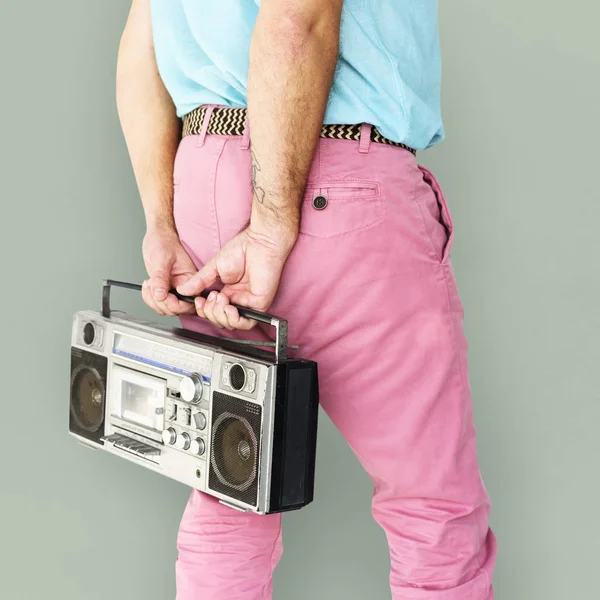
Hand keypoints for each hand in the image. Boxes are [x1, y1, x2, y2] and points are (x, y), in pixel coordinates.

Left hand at [141, 225, 197, 315]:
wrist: (158, 236)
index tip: (164, 296)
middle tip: (153, 290)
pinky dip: (150, 298)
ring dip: (153, 301)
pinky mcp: (166, 289)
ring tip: (149, 286)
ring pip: (167, 308)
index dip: (176, 304)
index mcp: (190, 279)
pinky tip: (147, 287)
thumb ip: (161, 278)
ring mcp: (175, 288)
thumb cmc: (164, 242)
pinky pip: (159, 302)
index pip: (189, 301)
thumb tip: (160, 295)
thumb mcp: (161, 259)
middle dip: (162, 303)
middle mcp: (184, 286)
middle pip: (178, 309)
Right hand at [176, 224, 295, 330]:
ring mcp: (249, 303)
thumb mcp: (214, 267)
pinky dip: (234, 319)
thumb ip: (199, 281)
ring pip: (231, 323)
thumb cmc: (242, 249)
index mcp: (228, 292)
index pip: (213, 311)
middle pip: (220, 320)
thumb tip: (182, 290)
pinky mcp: (260, 304)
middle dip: (210, 312)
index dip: (203, 310)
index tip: (197, 300)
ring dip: (220, 315)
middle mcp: (238, 299)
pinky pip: (247, 322)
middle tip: (211, 297)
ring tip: (219, 298)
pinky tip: (229, 307)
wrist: (259, 242)